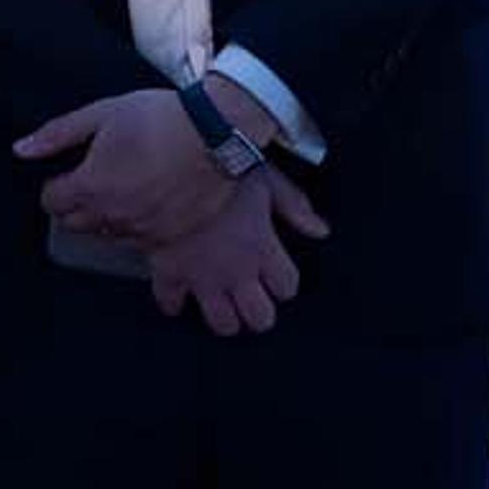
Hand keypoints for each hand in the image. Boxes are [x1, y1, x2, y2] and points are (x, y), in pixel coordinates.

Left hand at [16, 87, 235, 251]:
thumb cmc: (158, 117)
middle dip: (76, 204)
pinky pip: (140, 243)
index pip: (51, 202)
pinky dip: (137, 227)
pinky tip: (148, 204)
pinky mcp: (169, 238)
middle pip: (75, 223)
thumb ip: (58, 134)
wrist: (217, 133)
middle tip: (95, 181)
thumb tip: (21, 149)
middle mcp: (112, 216)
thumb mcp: (103, 114)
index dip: (56, 186)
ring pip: (107, 234)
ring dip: (107, 217)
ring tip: (124, 189)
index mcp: (89, 186)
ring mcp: (142, 231)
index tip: (69, 174)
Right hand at [144, 173, 323, 336]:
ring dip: (223, 314)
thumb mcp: (265, 177)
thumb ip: (294, 205)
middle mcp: (237, 271)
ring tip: (220, 299)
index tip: (274, 275)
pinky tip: (178, 291)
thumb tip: (320, 230)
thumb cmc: (220, 164)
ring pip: (223, 324)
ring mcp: (202, 277)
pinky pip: (171, 305)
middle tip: (249, 296)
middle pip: (260, 318)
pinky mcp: (169, 273)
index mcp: (262, 247)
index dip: (283, 284)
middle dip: (257, 311)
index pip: (287, 287)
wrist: (168, 166)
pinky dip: (174, 302)